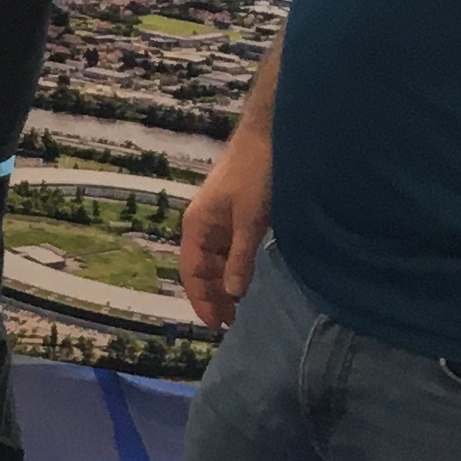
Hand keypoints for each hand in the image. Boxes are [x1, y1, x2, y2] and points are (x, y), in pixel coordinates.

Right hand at [176, 130, 274, 330]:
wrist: (269, 135)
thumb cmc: (255, 174)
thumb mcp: (250, 220)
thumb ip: (240, 257)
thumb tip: (233, 293)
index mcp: (196, 227)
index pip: (191, 272)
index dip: (202, 300)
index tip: (216, 326)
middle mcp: (203, 225)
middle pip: (202, 269)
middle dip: (212, 296)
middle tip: (230, 322)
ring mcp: (219, 219)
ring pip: (217, 260)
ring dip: (225, 283)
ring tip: (238, 306)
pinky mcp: (237, 214)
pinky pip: (230, 249)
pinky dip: (235, 267)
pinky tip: (247, 277)